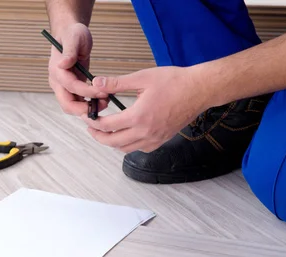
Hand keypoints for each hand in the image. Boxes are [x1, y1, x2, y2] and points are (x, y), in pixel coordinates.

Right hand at [48, 23, 108, 115]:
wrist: (71, 35)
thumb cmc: (73, 34)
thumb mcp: (74, 38)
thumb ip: (69, 51)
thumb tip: (63, 64)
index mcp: (57, 70)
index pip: (71, 86)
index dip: (87, 91)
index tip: (104, 92)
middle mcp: (57, 82)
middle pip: (67, 104)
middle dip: (84, 109)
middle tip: (103, 105)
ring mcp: (63, 87)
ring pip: (72, 107)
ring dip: (88, 109)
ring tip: (106, 102)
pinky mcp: (71, 89)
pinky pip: (78, 102)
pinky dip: (89, 104)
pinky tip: (102, 100)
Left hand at [82, 66, 209, 152]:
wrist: (199, 90)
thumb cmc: (174, 82)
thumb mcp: (142, 78)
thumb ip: (116, 83)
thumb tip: (96, 83)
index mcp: (138, 116)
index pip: (107, 126)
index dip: (93, 122)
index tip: (87, 116)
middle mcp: (146, 132)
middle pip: (113, 143)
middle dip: (98, 136)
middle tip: (91, 127)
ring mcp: (154, 139)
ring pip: (125, 149)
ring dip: (112, 142)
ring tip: (105, 131)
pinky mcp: (162, 140)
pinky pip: (139, 149)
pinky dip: (128, 145)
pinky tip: (125, 134)